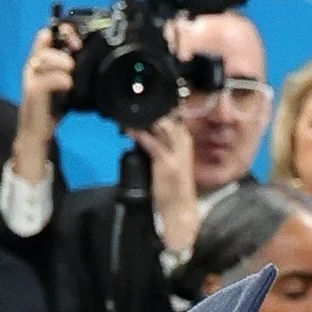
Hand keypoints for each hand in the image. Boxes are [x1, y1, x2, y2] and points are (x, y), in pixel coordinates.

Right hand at [11, 22, 75, 180]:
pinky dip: (59, 78)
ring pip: (43, 56)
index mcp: (42, 60)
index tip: (79, 41)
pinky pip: (45, 79)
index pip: (50, 32)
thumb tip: (92, 58)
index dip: (65, 30)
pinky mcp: (32, 91)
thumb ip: (72, 70)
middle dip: (64, 38)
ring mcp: (31, 77)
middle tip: (78, 48)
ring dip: (60, 58)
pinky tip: (68, 84)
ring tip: (72, 68)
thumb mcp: (64, 84)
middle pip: (44, 37)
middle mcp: (34, 64)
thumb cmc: (51, 109)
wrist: (36, 133)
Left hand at [135, 109, 198, 258]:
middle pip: (168, 114)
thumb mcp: (170, 159)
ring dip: (143, 119)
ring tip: (127, 116)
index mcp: (185, 138)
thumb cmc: (174, 188)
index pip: (173, 113)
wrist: (180, 209)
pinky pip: (150, 142)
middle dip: (150, 108)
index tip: (142, 101)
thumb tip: (144, 130)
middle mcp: (183, 141)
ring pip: (161, 123)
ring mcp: (175, 151)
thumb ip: (160, 143)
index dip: (158, 105)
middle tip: (131, 107)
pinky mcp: (165, 162)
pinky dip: (138, 134)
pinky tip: (129, 130)